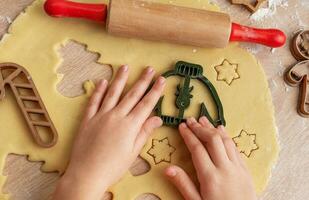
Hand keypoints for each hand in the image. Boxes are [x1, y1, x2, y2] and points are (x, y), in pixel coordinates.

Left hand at [53, 65, 164, 199]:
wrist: (87, 174)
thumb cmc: (113, 167)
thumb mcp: (133, 152)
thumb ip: (144, 132)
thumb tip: (158, 118)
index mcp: (130, 125)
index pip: (146, 104)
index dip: (155, 91)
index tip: (161, 79)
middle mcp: (116, 116)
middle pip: (132, 95)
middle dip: (142, 81)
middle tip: (149, 68)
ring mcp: (101, 116)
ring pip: (113, 93)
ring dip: (120, 79)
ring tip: (125, 67)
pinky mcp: (88, 119)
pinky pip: (94, 101)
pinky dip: (98, 90)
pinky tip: (102, 81)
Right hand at [165, 117, 256, 199]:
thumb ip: (183, 184)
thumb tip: (168, 168)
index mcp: (210, 177)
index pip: (197, 149)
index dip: (188, 135)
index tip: (182, 126)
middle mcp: (225, 168)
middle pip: (212, 140)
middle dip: (200, 128)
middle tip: (190, 120)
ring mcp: (237, 168)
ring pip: (225, 141)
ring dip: (213, 129)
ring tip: (203, 120)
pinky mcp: (246, 170)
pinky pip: (236, 148)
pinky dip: (227, 137)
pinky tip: (222, 130)